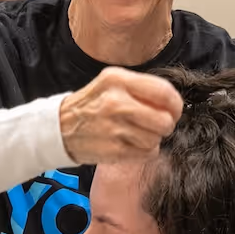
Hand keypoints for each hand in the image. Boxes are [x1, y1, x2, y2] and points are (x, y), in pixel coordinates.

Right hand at [60, 67, 183, 163]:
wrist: (59, 128)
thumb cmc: (92, 105)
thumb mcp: (111, 84)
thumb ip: (140, 88)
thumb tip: (172, 104)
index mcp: (118, 80)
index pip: (163, 92)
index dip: (175, 105)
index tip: (174, 111)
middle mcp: (116, 102)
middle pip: (164, 120)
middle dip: (166, 125)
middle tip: (157, 126)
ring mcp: (114, 128)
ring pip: (156, 139)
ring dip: (152, 139)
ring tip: (138, 134)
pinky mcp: (113, 150)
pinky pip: (146, 153)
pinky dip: (144, 151)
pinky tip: (131, 144)